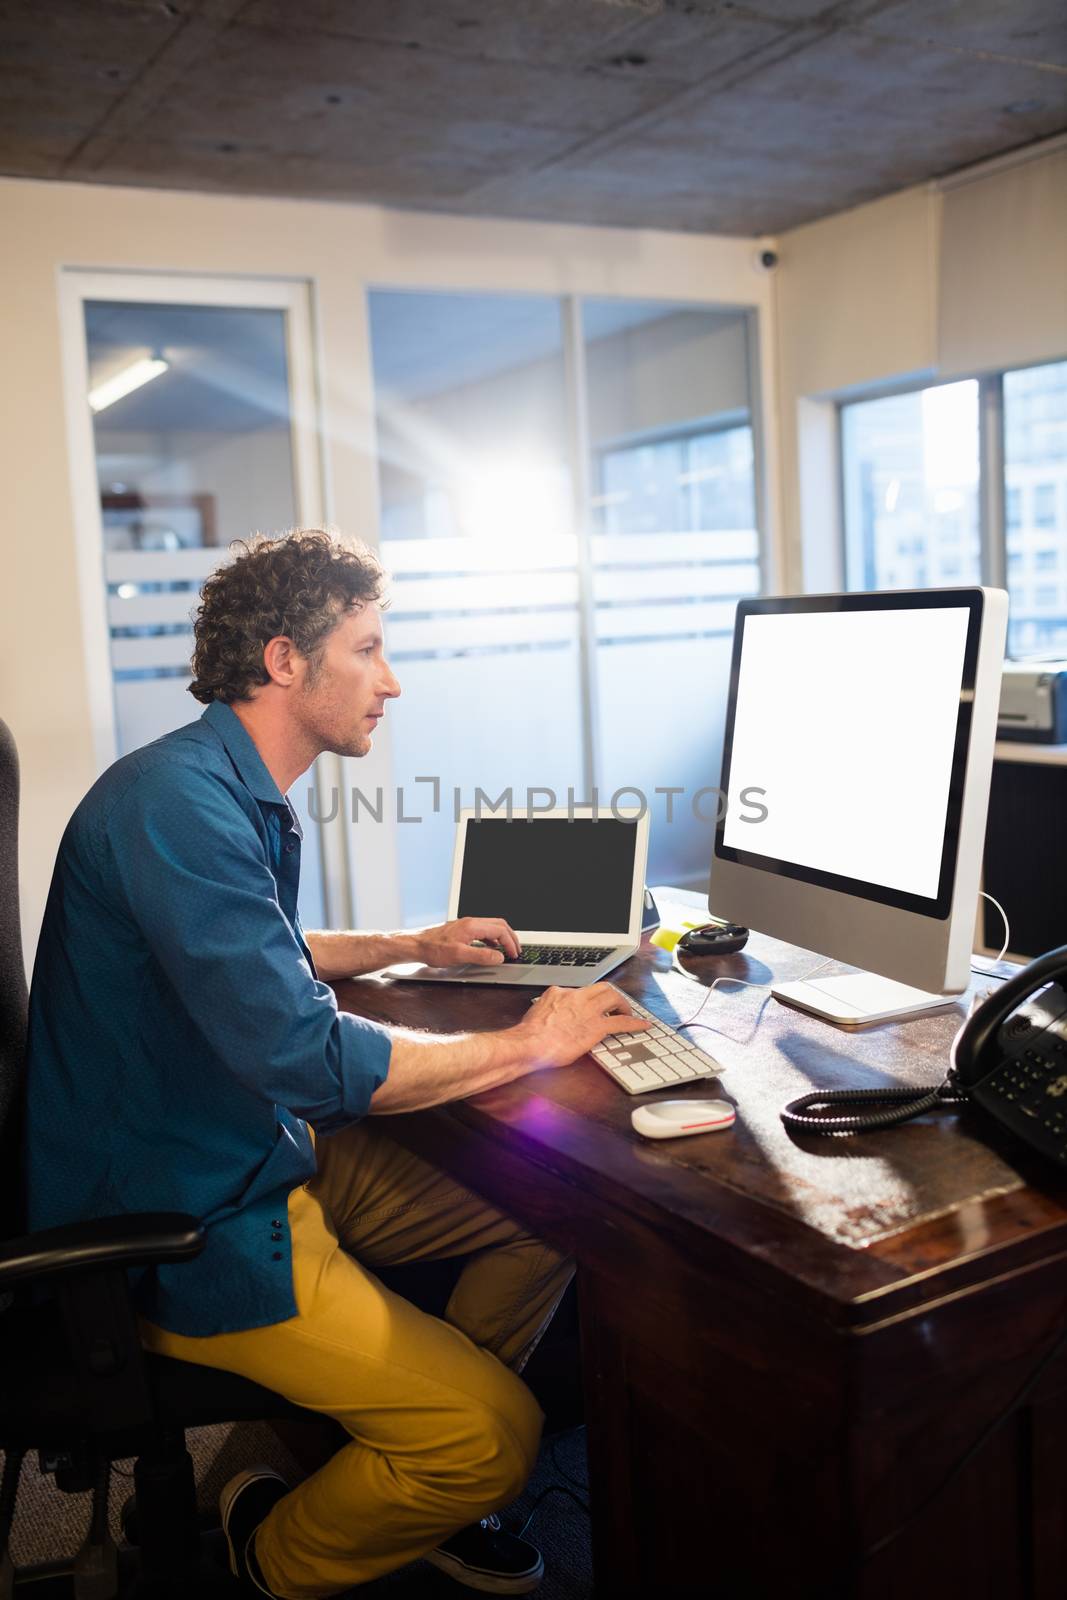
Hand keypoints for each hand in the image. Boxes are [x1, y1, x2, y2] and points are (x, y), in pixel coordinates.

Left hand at [411, 917, 520, 968]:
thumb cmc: (433, 949)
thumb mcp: (459, 955)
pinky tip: (491, 947)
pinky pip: (483, 931)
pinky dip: (492, 938)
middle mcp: (471, 922)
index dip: (510, 943)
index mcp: (472, 926)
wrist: (416, 945)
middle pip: (499, 924)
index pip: (500, 930)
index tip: (514, 954)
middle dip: (511, 937)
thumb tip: (499, 957)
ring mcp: (466, 925)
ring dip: (502, 937)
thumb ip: (481, 956)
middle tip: (516, 950)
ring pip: (491, 926)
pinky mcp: (462, 930)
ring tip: (507, 949)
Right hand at [513, 982, 650, 1069]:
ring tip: (627, 1013)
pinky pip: (621, 1022)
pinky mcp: (597, 1027)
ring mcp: (588, 1010)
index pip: (581, 990)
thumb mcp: (536, 1013)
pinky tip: (643, 1025)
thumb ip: (548, 1009)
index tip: (591, 1007)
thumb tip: (552, 1016)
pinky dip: (634, 1022)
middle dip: (612, 995)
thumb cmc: (529, 1035)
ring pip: (614, 998)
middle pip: (602, 987)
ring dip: (623, 1005)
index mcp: (559, 993)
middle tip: (616, 1005)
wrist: (529, 1044)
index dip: (589, 999)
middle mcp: (576, 997)